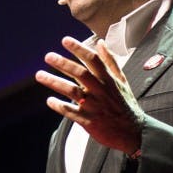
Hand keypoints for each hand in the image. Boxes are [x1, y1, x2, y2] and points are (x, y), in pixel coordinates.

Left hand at [35, 37, 144, 154]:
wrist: (133, 132)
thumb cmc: (125, 105)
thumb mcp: (122, 81)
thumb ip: (110, 61)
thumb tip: (101, 43)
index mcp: (108, 80)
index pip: (93, 60)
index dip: (79, 49)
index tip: (65, 40)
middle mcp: (101, 91)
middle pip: (80, 74)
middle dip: (63, 64)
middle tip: (48, 56)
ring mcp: (94, 106)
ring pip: (72, 92)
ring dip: (55, 82)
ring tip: (39, 75)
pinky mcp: (89, 121)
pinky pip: (71, 112)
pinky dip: (59, 106)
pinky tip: (49, 100)